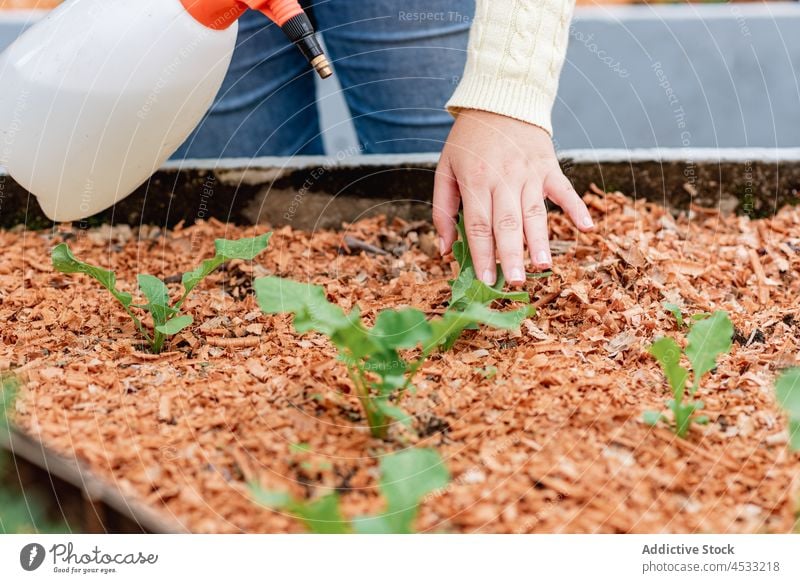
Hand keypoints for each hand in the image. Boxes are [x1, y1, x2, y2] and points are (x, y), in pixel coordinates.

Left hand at [433, 109, 594, 285]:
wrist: (499, 99)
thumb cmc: (469, 141)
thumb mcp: (445, 169)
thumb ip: (443, 210)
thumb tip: (446, 249)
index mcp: (474, 181)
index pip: (478, 225)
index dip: (482, 254)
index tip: (486, 279)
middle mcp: (502, 179)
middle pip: (506, 223)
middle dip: (510, 255)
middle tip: (515, 282)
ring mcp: (528, 173)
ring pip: (535, 212)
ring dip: (539, 240)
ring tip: (542, 266)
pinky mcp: (548, 166)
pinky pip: (564, 189)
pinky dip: (576, 207)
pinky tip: (586, 228)